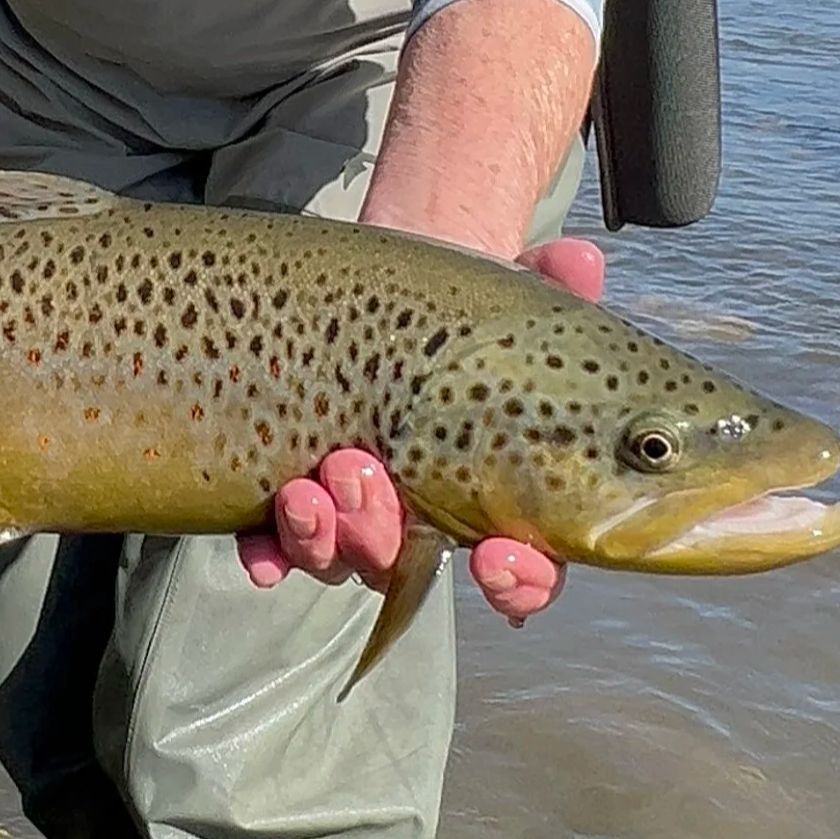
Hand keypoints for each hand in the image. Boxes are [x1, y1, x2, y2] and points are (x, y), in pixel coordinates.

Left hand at [236, 236, 605, 625]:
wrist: (386, 294)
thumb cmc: (468, 316)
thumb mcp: (514, 297)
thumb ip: (556, 285)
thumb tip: (581, 259)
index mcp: (502, 502)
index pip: (525, 574)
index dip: (518, 580)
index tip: (498, 554)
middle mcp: (428, 524)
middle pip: (410, 568)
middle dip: (382, 535)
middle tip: (360, 470)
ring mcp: (360, 515)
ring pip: (340, 559)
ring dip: (322, 541)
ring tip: (308, 487)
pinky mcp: (302, 493)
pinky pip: (281, 548)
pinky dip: (270, 554)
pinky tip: (258, 555)